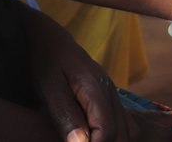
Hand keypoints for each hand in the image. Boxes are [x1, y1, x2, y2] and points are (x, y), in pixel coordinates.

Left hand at [18, 5, 128, 140]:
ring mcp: (111, 93)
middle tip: (78, 141)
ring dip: (107, 139)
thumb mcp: (49, 87)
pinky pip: (119, 121)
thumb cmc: (47, 61)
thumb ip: (65, 114)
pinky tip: (92, 135)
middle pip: (120, 132)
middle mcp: (109, 91)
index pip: (107, 130)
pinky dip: (110, 134)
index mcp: (96, 89)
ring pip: (124, 128)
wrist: (52, 39)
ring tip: (84, 139)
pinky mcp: (107, 95)